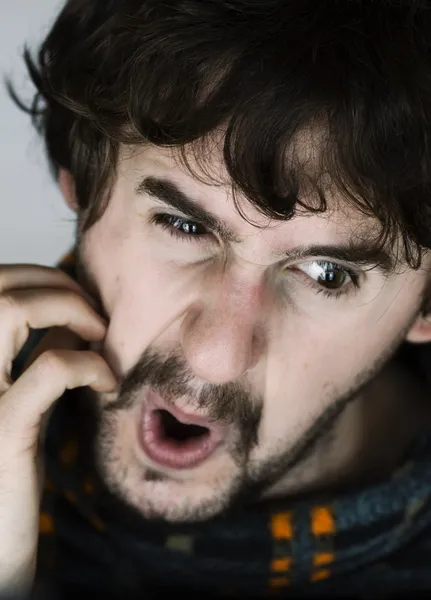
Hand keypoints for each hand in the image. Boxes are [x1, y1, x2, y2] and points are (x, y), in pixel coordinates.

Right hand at [0, 264, 115, 595]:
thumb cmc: (12, 464)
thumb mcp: (22, 397)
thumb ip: (35, 353)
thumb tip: (70, 316)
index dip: (35, 277)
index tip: (75, 297)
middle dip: (55, 284)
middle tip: (93, 314)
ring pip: (9, 310)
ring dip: (68, 307)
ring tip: (98, 335)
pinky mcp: (2, 429)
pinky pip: (50, 369)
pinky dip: (89, 363)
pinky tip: (106, 383)